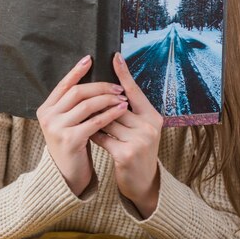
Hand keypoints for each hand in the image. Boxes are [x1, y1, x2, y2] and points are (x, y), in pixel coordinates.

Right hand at [36, 55, 128, 195]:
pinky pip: (94, 122)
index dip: (76, 71)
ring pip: (87, 105)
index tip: (90, 59)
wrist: (66, 174)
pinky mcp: (70, 140)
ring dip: (107, 99)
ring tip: (122, 98)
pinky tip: (121, 110)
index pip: (63, 85)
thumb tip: (91, 80)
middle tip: (117, 86)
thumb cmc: (72, 143)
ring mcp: (57, 128)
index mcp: (46, 108)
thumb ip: (73, 104)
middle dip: (100, 86)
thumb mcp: (67, 121)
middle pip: (77, 92)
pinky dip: (109, 114)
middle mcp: (48, 116)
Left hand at [90, 52, 163, 217]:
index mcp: (153, 116)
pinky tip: (89, 135)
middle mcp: (149, 126)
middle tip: (85, 102)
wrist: (142, 182)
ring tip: (87, 120)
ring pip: (106, 120)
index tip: (115, 56)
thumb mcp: (139, 128)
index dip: (124, 74)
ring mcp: (139, 141)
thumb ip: (128, 111)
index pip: (135, 91)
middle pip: (115, 106)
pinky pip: (101, 136)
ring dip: (94, 120)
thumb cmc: (136, 149)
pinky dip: (93, 134)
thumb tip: (107, 89)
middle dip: (100, 106)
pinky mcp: (126, 154)